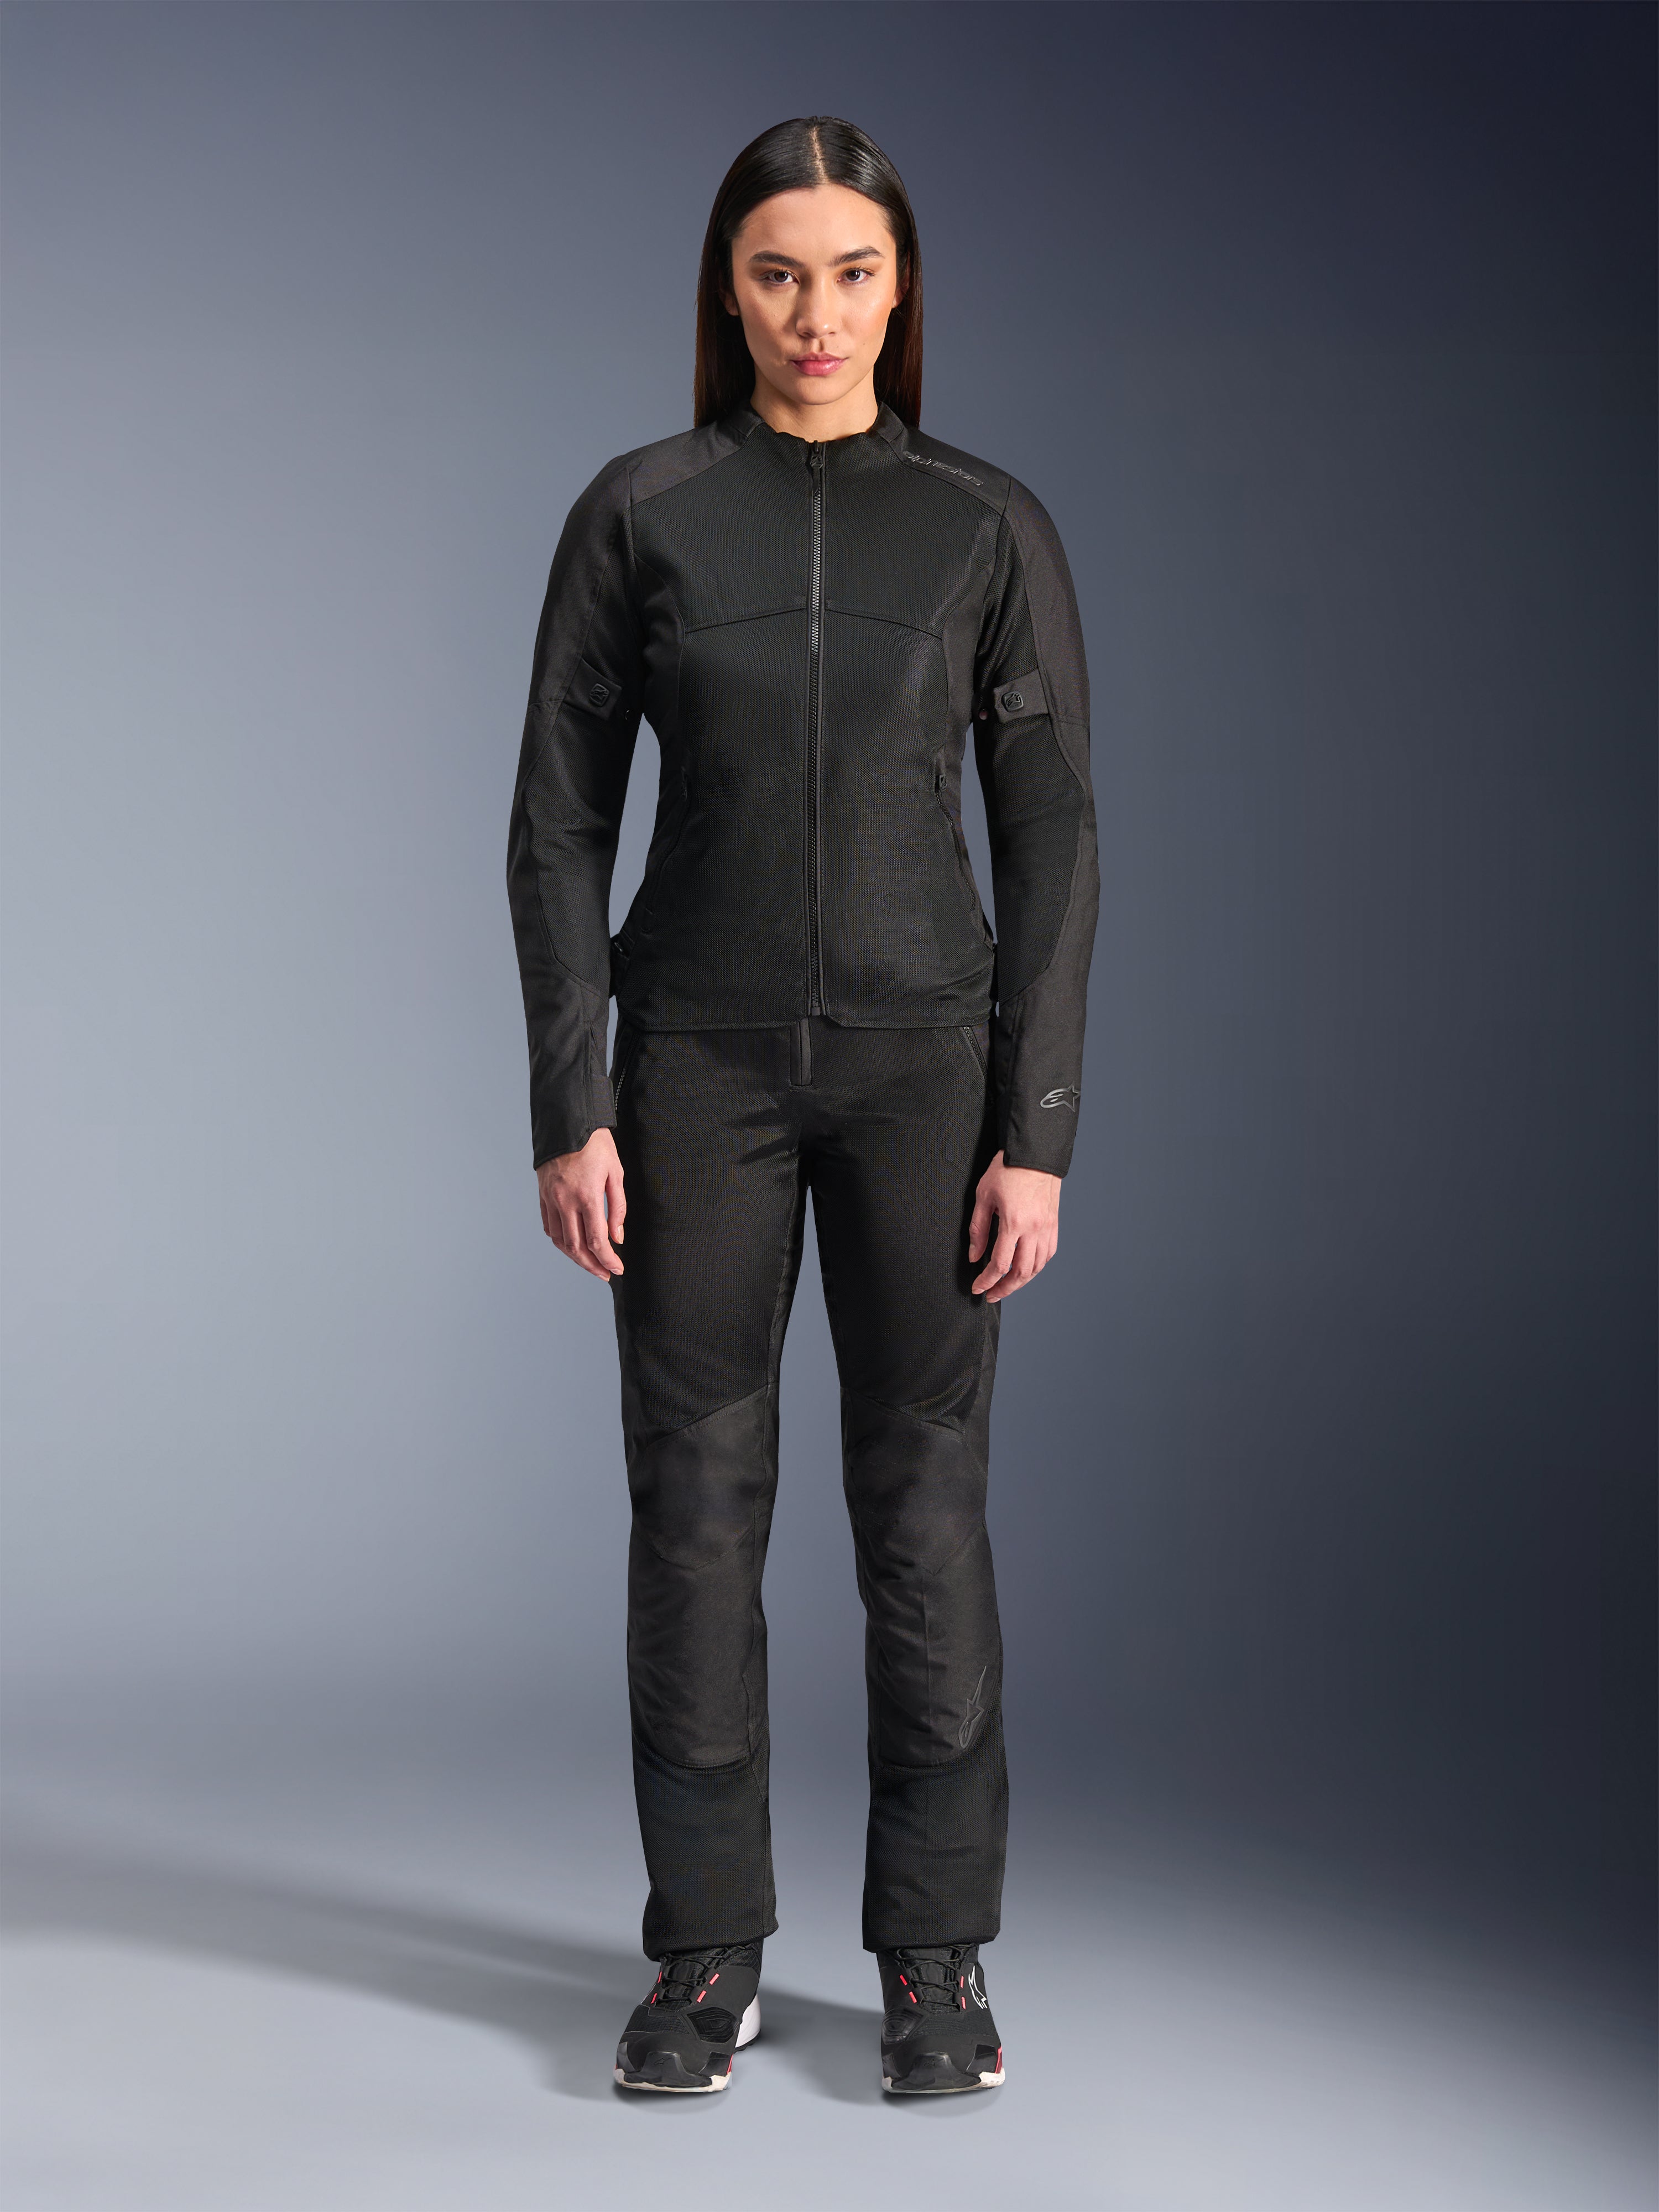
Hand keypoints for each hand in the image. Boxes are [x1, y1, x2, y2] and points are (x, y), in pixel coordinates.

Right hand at [537, 1127, 625, 1279]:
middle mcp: (565, 1201)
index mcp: (586, 1196)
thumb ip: (617, 1208)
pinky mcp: (543, 1195)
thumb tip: (617, 1237)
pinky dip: (561, 1241)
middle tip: (605, 1274)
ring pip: (560, 1241)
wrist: (567, 1122)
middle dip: (592, 1265)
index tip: (617, 1269)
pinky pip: (549, 1226)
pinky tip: (572, 1245)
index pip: (596, 1240)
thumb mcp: (615, 1173)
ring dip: (575, 1257)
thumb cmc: (596, 1144)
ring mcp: (551, 1199)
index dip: (607, 1260)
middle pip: (576, 1247)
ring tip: (590, 1264)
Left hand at [968, 1150, 1059, 1302]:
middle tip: (991, 1294)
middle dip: (1004, 1288)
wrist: (1035, 1153)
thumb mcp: (983, 1196)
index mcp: (1014, 1222)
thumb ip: (978, 1229)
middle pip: (1021, 1272)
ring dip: (1021, 1281)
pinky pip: (1048, 1254)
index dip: (987, 1281)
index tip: (977, 1288)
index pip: (1000, 1264)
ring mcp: (1047, 1227)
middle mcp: (1034, 1229)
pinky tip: (1026, 1269)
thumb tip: (975, 1256)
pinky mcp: (1054, 1224)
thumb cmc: (1007, 1169)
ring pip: (1037, 1267)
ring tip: (1006, 1285)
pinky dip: (1036, 1267)